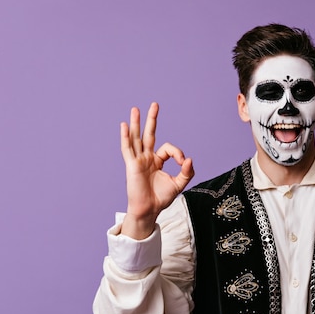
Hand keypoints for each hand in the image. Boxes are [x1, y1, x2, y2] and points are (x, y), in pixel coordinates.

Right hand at [120, 102, 193, 238]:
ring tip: (135, 109)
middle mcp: (146, 158)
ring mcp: (138, 160)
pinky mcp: (132, 165)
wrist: (149, 209)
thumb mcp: (179, 184)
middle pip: (148, 134)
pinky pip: (127, 149)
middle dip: (152, 119)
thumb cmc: (161, 198)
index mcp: (157, 161)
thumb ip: (187, 172)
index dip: (178, 153)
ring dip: (136, 123)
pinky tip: (124, 126)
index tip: (184, 162)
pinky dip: (125, 137)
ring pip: (136, 138)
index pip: (167, 148)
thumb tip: (190, 159)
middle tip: (155, 104)